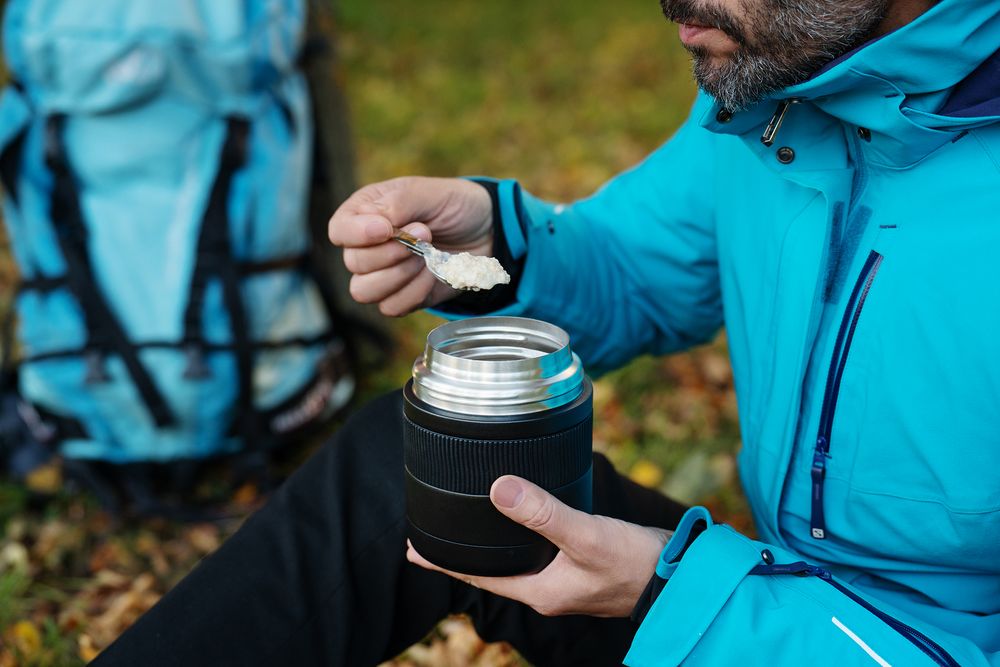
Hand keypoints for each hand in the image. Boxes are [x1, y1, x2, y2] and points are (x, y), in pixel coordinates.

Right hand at [328, 176, 493, 315]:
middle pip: (353, 263)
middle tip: (425, 234)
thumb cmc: (454, 205)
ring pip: (364, 291)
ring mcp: (383, 274)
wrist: (487, 232)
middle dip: (391, 252)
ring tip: (427, 257)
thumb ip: (398, 203)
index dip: (356, 234)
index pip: (339, 230)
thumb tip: (375, 225)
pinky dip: (414, 292)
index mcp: (365, 213)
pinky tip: (432, 274)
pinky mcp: (402, 296)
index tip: (385, 229)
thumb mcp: (429, 193)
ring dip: (399, 275)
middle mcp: (368, 246)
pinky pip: (391, 307)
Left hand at [406, 476, 672, 617]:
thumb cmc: (634, 562)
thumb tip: (498, 489)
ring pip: (515, 562)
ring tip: (469, 526)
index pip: (477, 577)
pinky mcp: (581, 566)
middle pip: (492, 571)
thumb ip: (542, 513)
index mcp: (539, 591)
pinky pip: (538, 553)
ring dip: (491, 546)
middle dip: (462, 555)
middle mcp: (547, 590)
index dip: (444, 564)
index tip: (413, 550)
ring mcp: (564, 581)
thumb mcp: (584, 534)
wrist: (679, 577)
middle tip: (433, 533)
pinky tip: (521, 521)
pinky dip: (520, 538)